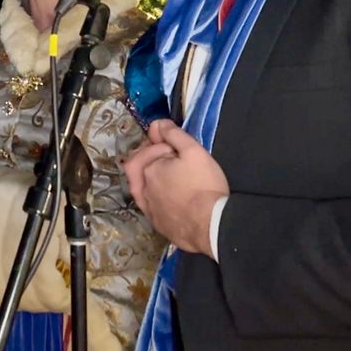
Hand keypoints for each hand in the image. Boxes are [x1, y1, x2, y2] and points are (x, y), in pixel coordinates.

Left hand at [123, 119, 228, 256]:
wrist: (210, 226)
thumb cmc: (204, 186)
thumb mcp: (193, 151)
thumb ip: (174, 135)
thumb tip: (157, 124)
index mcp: (148, 169)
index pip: (151, 150)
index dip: (164, 145)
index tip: (178, 148)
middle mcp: (142, 189)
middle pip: (140, 167)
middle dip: (152, 159)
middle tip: (172, 159)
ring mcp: (148, 209)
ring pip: (143, 188)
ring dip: (154, 179)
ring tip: (172, 177)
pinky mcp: (157, 224)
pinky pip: (152, 206)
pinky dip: (158, 197)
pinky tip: (172, 198)